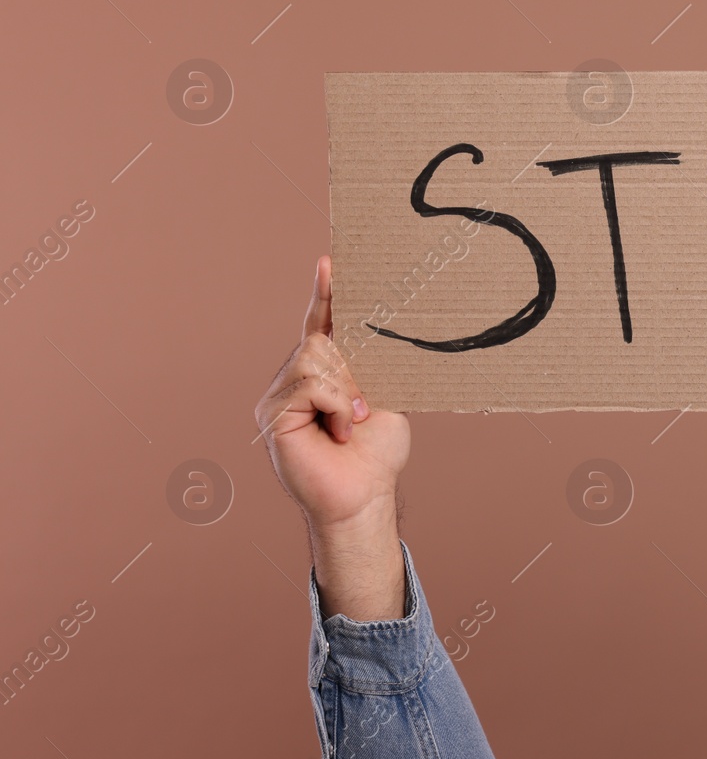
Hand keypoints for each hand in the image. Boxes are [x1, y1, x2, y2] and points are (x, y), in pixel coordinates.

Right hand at [255, 256, 409, 618]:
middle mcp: (293, 379)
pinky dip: (336, 403)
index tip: (330, 261)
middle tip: (365, 408)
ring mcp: (278, 396)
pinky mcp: (273, 415)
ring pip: (314, 357)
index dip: (325, 293)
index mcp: (322, 373)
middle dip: (352, 368)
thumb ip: (369, 364)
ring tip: (353, 423)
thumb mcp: (381, 395)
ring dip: (346, 390)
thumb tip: (374, 326)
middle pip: (320, 339)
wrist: (365, 496)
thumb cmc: (376, 452)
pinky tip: (341, 430)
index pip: (320, 324)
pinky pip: (310, 383)